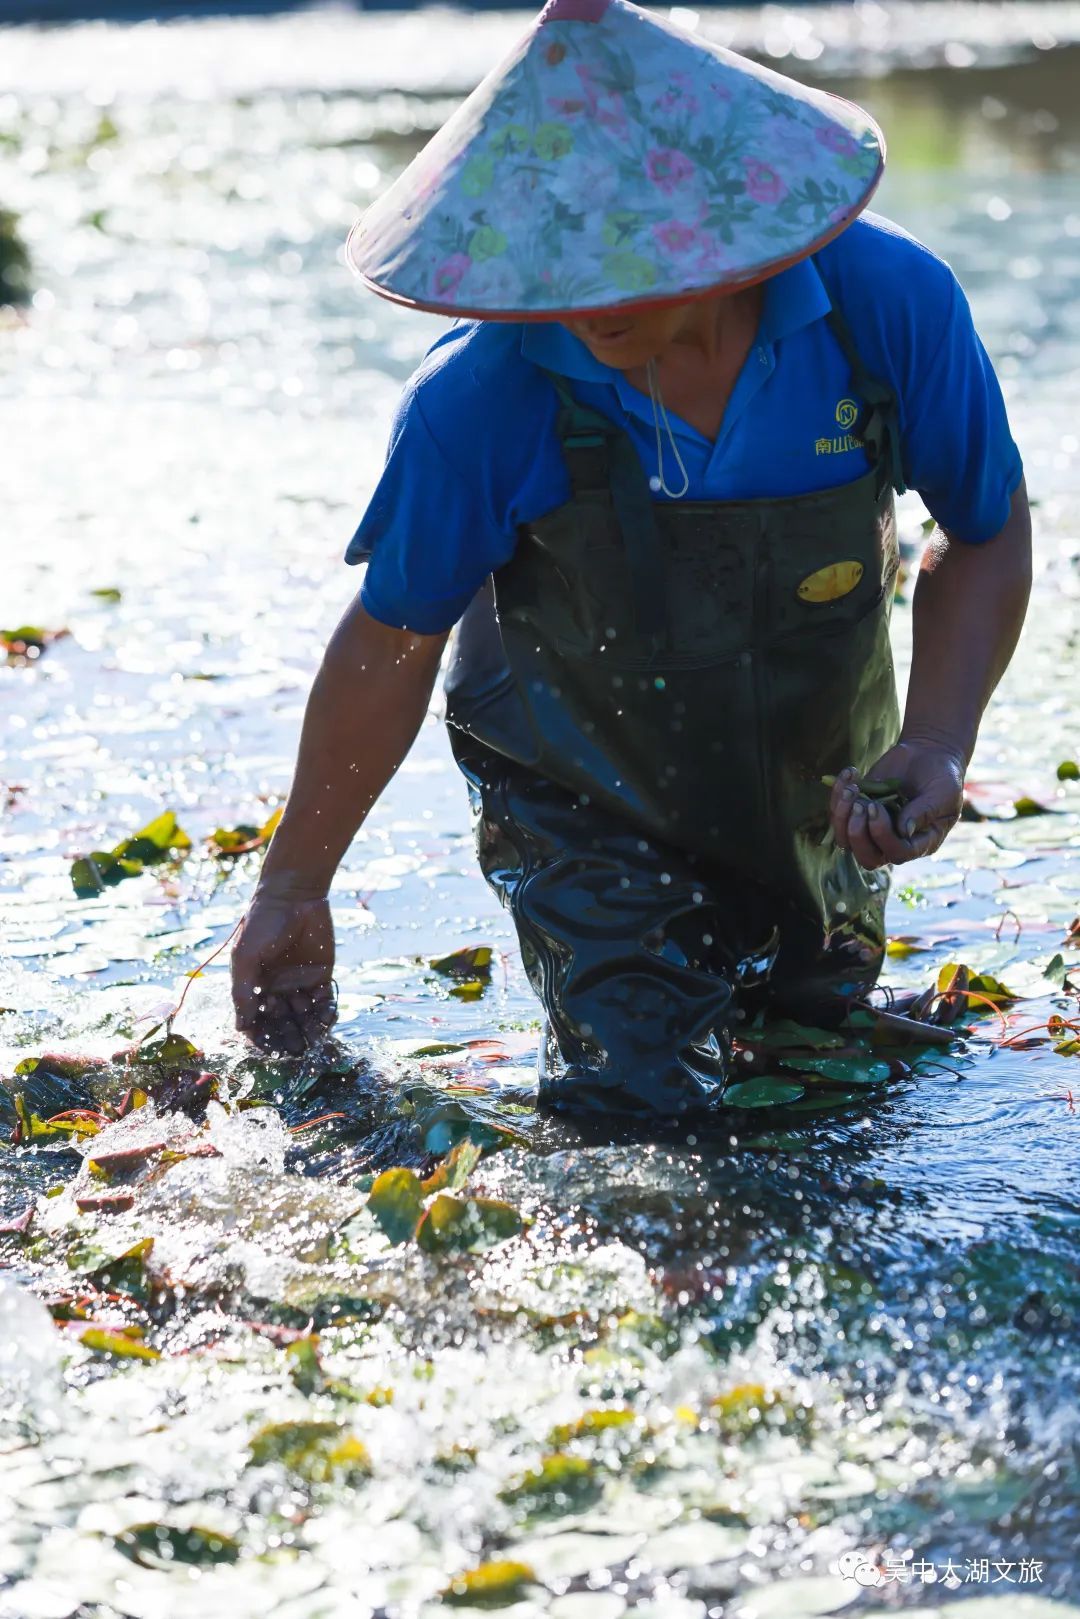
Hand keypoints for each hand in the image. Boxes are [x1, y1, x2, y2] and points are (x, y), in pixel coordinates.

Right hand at [231, 886, 336, 1054]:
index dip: (262, 1037)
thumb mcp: (246, 957)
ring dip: (308, 1030)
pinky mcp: (322, 976)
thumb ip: (244, 992)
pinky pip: (324, 1002)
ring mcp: (300, 983)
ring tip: (312, 1041)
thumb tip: (240, 1027)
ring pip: (304, 1017)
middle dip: (288, 1038)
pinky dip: (326, 1014)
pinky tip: (327, 1020)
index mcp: (254, 986)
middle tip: (295, 1051)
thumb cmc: (262, 923)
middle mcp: (277, 988)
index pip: (257, 1020)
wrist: (294, 895)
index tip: (269, 1050)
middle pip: (282, 1023)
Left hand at [829, 740, 965, 871]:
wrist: (929, 755)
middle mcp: (893, 841)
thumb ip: (925, 812)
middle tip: (860, 803)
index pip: (896, 854)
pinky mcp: (859, 809)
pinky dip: (838, 794)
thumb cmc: (943, 778)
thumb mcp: (942, 794)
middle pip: (866, 856)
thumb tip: (903, 830)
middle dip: (857, 833)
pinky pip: (838, 813)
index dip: (881, 835)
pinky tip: (851, 773)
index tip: (876, 806)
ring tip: (851, 788)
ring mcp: (872, 826)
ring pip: (846, 839)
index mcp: (919, 843)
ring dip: (841, 815)